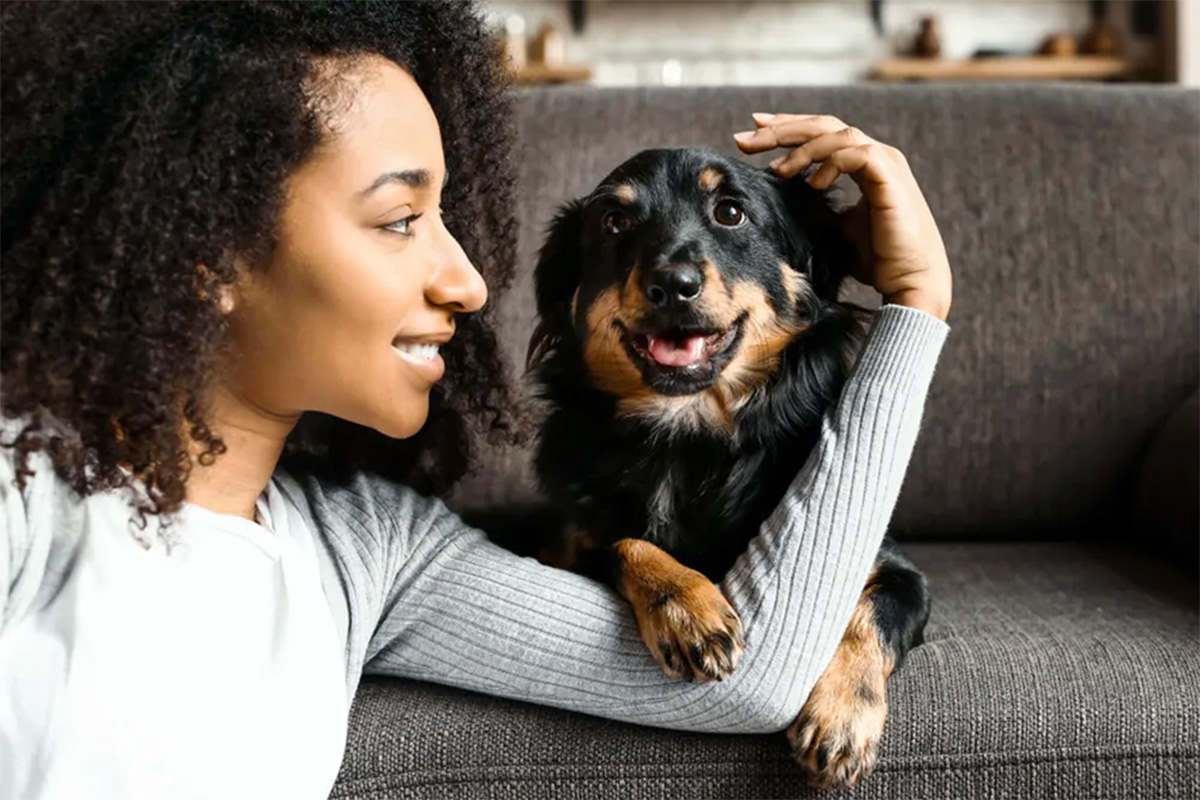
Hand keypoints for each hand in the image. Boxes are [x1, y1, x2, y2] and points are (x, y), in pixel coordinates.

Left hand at [734, 113, 951, 321]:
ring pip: (838, 134)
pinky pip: (857, 154)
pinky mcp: (890, 178)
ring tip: (777, 170)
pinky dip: (831, 163)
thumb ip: (814, 206)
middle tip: (745, 139)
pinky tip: (812, 183)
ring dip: (802, 149)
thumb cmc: (877, 259)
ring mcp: (886, 163)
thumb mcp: (835, 227)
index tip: (752, 131)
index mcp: (863, 163)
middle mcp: (876, 156)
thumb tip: (778, 199)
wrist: (910, 281)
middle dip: (781, 130)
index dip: (787, 129)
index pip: (821, 133)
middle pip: (824, 125)